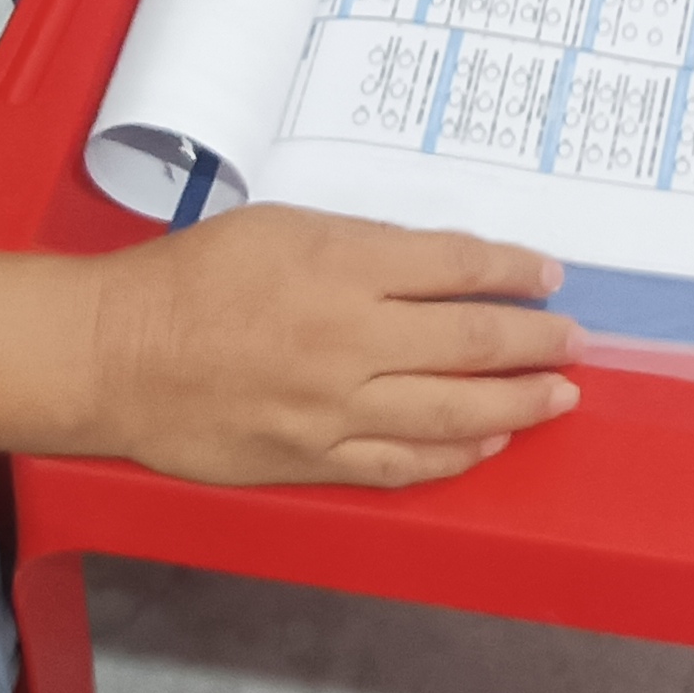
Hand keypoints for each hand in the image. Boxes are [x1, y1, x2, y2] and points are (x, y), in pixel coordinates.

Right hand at [88, 205, 581, 487]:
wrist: (118, 356)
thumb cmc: (190, 279)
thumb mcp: (282, 227)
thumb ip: (362, 247)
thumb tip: (434, 269)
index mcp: (342, 266)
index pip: (456, 265)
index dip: (513, 270)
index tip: (548, 275)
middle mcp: (349, 339)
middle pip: (472, 340)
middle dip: (537, 341)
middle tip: (575, 341)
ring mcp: (335, 408)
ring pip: (452, 412)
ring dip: (517, 404)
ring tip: (559, 397)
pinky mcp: (314, 459)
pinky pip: (402, 465)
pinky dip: (455, 457)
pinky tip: (487, 444)